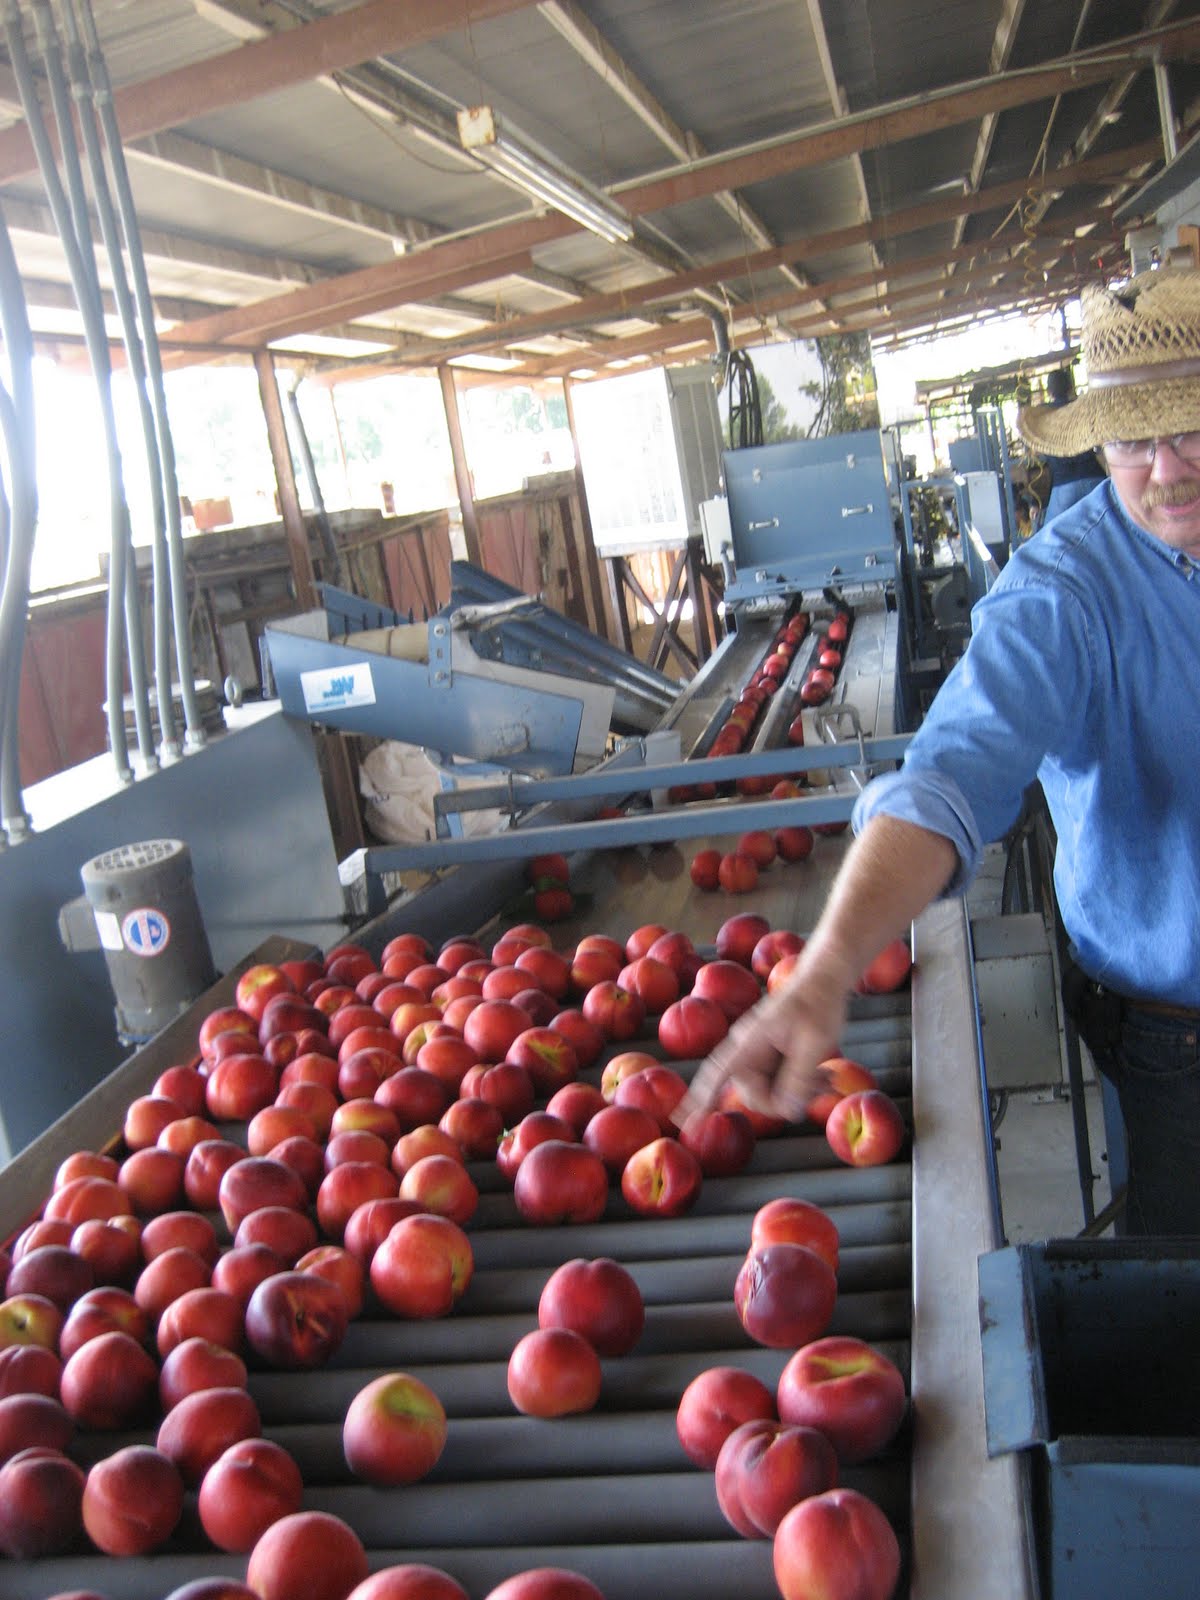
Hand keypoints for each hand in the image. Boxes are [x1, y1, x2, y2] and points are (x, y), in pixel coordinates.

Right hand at [682, 966, 848, 1123]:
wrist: (822, 981)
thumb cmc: (818, 1004)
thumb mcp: (814, 1042)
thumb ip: (798, 1078)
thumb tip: (787, 1112)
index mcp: (748, 1042)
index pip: (715, 1073)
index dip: (699, 1098)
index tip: (683, 1120)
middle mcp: (747, 1052)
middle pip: (754, 1096)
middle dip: (786, 1099)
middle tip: (820, 1085)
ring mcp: (759, 1057)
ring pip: (771, 1094)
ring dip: (799, 1093)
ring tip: (826, 1077)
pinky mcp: (771, 1060)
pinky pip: (780, 1086)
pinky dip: (802, 1086)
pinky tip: (823, 1075)